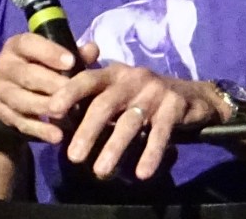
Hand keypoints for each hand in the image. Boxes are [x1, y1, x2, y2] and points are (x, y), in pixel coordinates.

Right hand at [0, 33, 98, 145]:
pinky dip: (39, 130)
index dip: (50, 53)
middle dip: (51, 84)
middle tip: (72, 93)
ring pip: (21, 100)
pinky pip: (20, 123)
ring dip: (44, 108)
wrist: (12, 91)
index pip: (29, 44)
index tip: (72, 63)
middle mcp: (3, 66)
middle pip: (26, 75)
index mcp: (17, 45)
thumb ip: (76, 53)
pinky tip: (57, 135)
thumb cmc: (42, 66)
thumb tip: (91, 50)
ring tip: (65, 114)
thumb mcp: (57, 55)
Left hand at [45, 63, 222, 180]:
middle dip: (88, 131)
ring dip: (114, 147)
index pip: (88, 78)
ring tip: (101, 172)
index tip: (52, 111)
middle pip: (105, 103)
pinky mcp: (175, 106)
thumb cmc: (144, 99)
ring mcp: (155, 91)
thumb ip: (91, 101)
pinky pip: (160, 132)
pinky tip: (142, 172)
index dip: (69, 92)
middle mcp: (134, 78)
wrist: (194, 97)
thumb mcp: (118, 93)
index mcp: (115, 74)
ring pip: (130, 121)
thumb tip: (54, 119)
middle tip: (73, 157)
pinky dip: (151, 153)